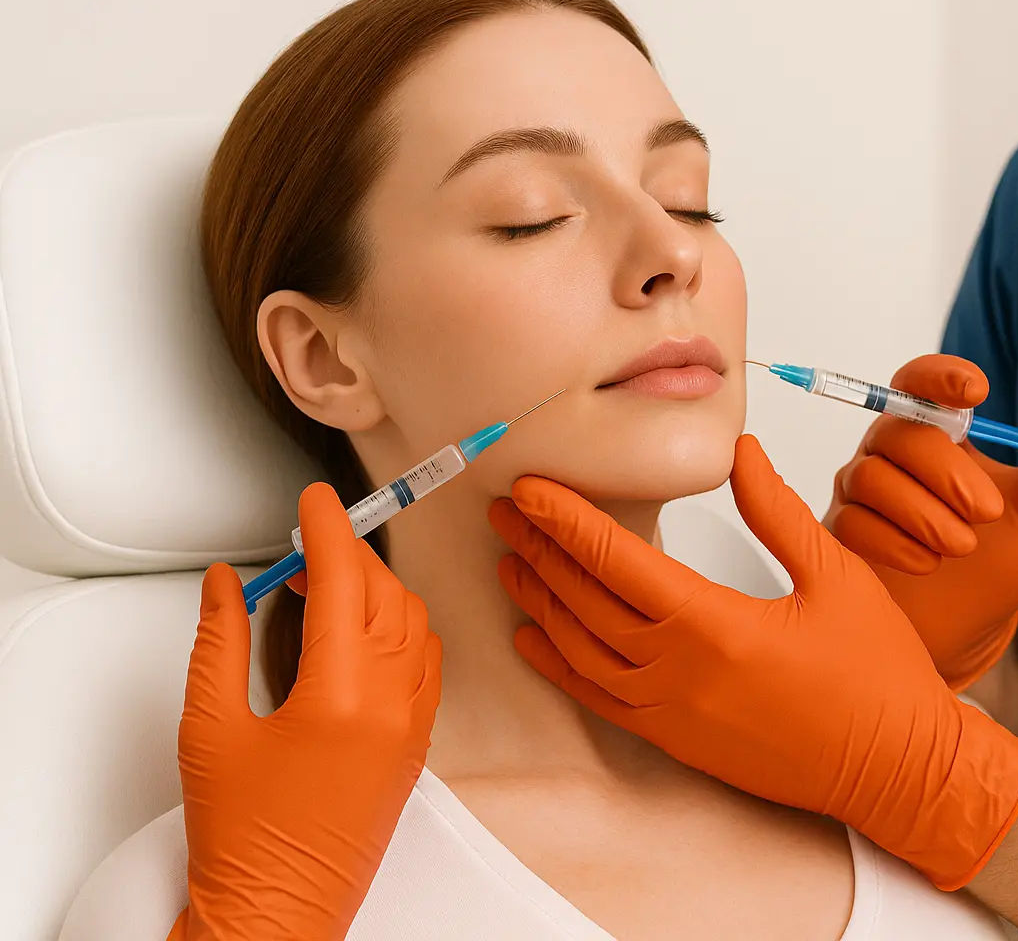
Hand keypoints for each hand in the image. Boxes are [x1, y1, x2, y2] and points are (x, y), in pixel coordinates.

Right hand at [171, 483, 441, 940]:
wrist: (279, 911)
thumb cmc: (246, 839)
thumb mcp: (209, 728)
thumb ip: (219, 641)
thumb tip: (230, 582)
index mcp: (341, 694)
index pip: (345, 580)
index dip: (328, 528)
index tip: (316, 500)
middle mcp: (392, 704)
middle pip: (386, 594)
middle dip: (350, 555)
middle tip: (305, 543)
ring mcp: (412, 725)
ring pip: (414, 623)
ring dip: (378, 590)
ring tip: (326, 585)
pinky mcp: (417, 746)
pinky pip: (426, 661)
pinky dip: (400, 628)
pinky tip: (362, 632)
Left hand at [490, 436, 1017, 889]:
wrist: (897, 769)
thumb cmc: (876, 676)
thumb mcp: (836, 575)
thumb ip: (778, 512)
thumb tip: (740, 453)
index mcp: (717, 626)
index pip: (619, 562)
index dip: (567, 521)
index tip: (531, 489)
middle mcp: (680, 674)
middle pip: (586, 602)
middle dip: (540, 550)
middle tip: (505, 511)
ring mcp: (673, 713)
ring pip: (582, 651)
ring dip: (541, 602)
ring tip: (511, 561)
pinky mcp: (677, 740)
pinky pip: (599, 699)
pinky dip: (559, 667)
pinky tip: (534, 637)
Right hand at [825, 354, 1017, 690]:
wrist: (975, 622)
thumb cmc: (1003, 557)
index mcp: (938, 431)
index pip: (921, 381)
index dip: (940, 376)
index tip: (978, 393)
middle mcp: (892, 451)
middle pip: (897, 432)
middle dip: (945, 470)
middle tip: (988, 512)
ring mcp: (862, 491)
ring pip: (871, 477)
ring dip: (923, 513)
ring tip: (963, 546)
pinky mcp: (844, 533)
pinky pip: (853, 522)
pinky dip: (895, 543)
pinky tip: (928, 563)